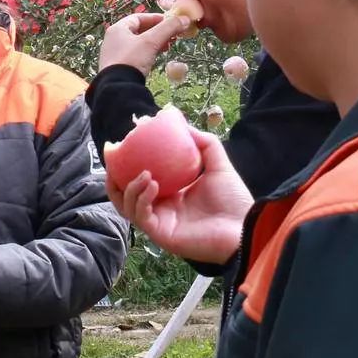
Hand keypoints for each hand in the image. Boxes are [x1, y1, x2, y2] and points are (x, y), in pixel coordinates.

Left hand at [99, 12, 193, 74]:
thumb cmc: (132, 59)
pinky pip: (136, 55)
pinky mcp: (119, 67)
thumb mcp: (151, 41)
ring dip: (154, 42)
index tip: (170, 21)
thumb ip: (168, 28)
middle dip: (157, 31)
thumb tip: (185, 19)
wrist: (118, 88)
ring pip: (138, 43)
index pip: (138, 17)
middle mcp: (114, 40)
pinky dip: (148, 53)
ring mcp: (115, 54)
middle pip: (139, 30)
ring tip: (168, 45)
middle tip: (172, 34)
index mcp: (118, 29)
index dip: (155, 18)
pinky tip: (157, 56)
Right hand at [109, 130, 253, 265]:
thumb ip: (203, 143)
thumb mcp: (218, 163)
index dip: (127, 164)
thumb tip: (183, 123)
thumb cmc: (234, 199)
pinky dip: (141, 199)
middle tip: (114, 159)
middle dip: (114, 178)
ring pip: (127, 206)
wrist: (243, 226)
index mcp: (170, 194)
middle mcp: (161, 208)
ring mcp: (159, 222)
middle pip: (125, 194)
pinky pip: (141, 216)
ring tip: (144, 173)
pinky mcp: (160, 234)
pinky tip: (152, 184)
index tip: (123, 144)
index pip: (140, 179)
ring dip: (130, 187)